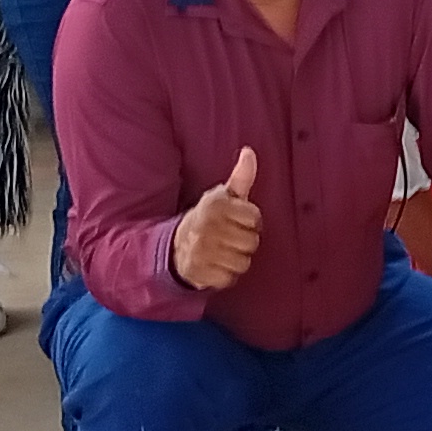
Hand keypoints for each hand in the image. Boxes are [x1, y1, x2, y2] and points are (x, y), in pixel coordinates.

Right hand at [173, 147, 264, 291]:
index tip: (238, 221)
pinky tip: (216, 265)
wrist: (176, 246)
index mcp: (215, 205)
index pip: (255, 219)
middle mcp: (207, 226)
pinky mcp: (200, 272)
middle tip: (229, 238)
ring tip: (223, 252)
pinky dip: (225, 276)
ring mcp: (202, 250)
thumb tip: (250, 152)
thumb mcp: (223, 196)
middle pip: (252, 242)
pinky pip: (230, 278)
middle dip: (244, 242)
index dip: (251, 222)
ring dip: (236, 260)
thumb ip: (241, 177)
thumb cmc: (209, 219)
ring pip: (243, 262)